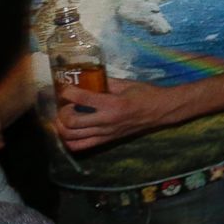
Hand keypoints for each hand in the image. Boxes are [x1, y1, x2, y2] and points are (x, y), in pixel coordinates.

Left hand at [54, 79, 177, 151]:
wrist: (162, 111)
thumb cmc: (146, 94)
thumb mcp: (126, 84)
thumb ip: (105, 82)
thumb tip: (87, 78)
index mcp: (113, 104)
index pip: (81, 98)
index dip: (67, 91)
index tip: (65, 87)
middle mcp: (107, 121)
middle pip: (71, 122)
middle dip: (61, 112)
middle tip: (65, 104)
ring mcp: (106, 133)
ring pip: (72, 137)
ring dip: (62, 127)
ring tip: (64, 118)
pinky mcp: (107, 140)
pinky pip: (81, 146)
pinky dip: (69, 140)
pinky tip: (69, 130)